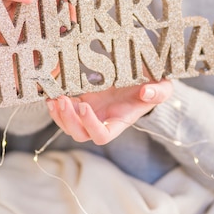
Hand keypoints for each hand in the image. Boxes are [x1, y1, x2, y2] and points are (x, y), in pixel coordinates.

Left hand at [46, 79, 172, 144]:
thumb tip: (146, 93)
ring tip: (54, 98)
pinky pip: (65, 111)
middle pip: (80, 134)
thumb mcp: (162, 87)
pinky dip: (56, 105)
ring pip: (68, 126)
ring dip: (58, 115)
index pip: (102, 136)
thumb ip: (158, 92)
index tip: (85, 105)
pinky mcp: (83, 100)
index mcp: (120, 121)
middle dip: (68, 120)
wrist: (144, 78)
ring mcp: (91, 112)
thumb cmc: (154, 85)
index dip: (90, 125)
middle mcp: (103, 121)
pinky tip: (51, 93)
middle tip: (63, 100)